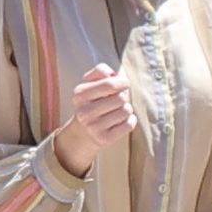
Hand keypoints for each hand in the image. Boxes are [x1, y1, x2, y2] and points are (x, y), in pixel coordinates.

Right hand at [50, 59, 141, 176]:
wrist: (82, 133)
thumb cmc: (91, 102)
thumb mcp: (89, 84)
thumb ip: (100, 71)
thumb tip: (114, 74)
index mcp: (80, 95)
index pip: (110, 84)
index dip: (122, 82)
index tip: (125, 84)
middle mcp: (84, 112)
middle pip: (121, 98)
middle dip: (124, 97)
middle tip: (118, 101)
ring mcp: (94, 127)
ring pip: (126, 111)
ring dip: (126, 109)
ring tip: (117, 111)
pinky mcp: (104, 139)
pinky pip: (129, 124)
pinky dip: (130, 121)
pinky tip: (121, 121)